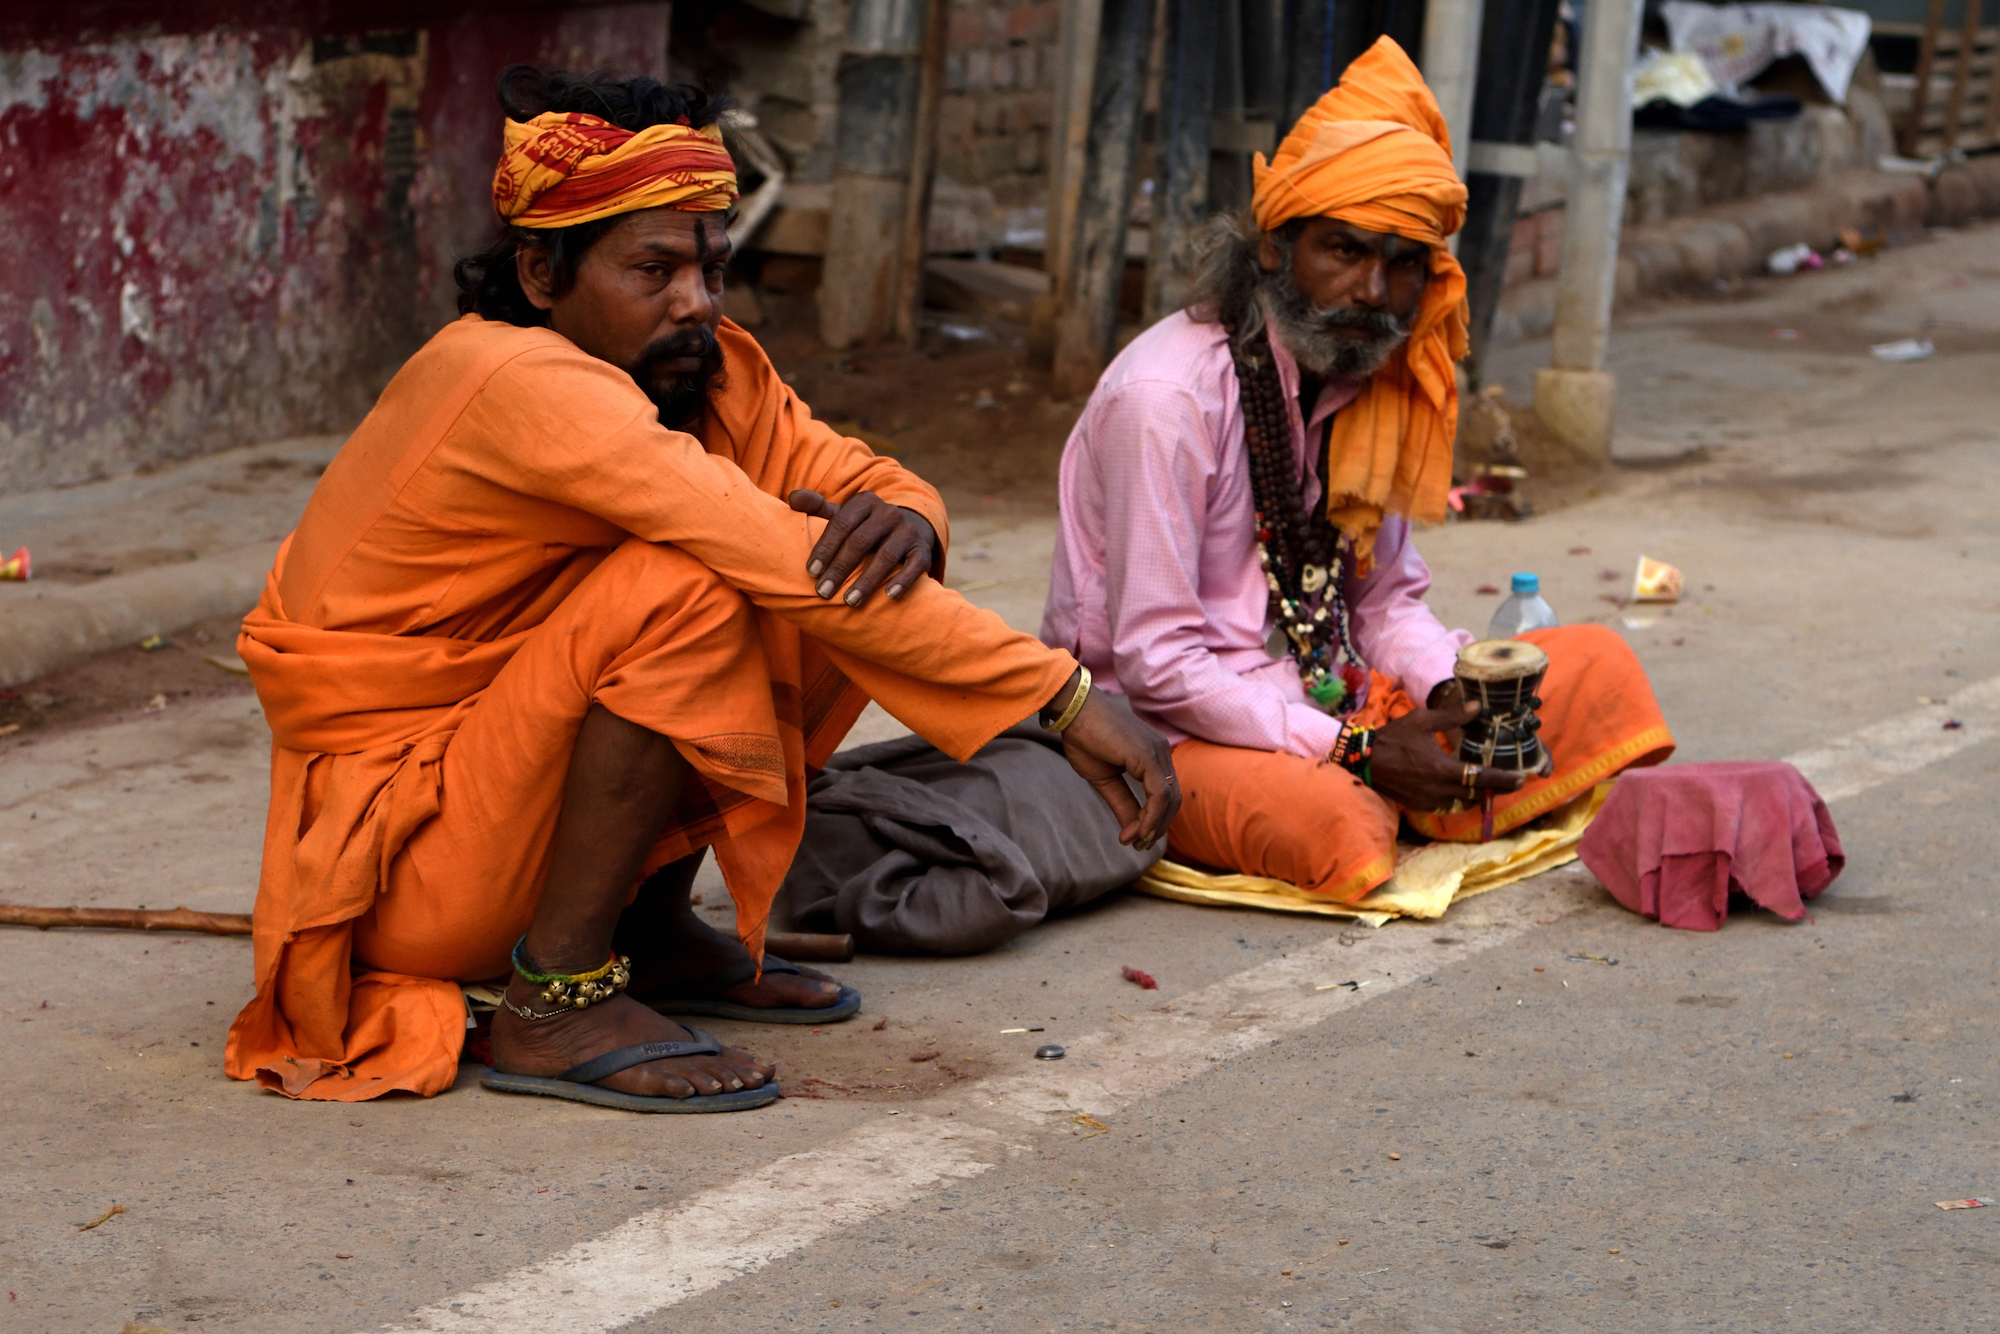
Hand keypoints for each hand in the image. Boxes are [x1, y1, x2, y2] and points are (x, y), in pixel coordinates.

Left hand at [788, 489, 938, 605]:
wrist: (908, 530)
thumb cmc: (864, 528)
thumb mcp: (843, 516)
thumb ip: (818, 508)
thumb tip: (793, 498)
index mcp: (865, 502)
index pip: (841, 524)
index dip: (825, 549)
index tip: (810, 573)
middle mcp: (888, 513)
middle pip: (860, 541)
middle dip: (839, 569)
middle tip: (823, 593)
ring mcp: (908, 531)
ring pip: (886, 556)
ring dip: (867, 581)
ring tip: (850, 601)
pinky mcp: (923, 551)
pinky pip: (915, 566)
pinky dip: (903, 580)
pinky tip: (889, 596)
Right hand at [1043, 673, 1179, 849]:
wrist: (1072, 711)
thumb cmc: (1084, 738)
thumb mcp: (1105, 779)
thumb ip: (1122, 803)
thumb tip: (1132, 832)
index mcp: (1153, 756)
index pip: (1165, 795)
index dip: (1153, 821)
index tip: (1132, 839)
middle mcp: (1161, 752)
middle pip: (1172, 800)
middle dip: (1157, 827)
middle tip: (1138, 846)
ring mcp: (1157, 752)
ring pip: (1168, 799)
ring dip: (1153, 826)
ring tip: (1134, 841)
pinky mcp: (1148, 755)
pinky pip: (1158, 794)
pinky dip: (1150, 816)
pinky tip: (1137, 831)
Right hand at [1366, 697, 1526, 812]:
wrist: (1365, 761)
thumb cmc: (1394, 738)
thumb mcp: (1422, 721)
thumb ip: (1452, 716)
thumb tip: (1477, 707)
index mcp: (1443, 768)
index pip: (1482, 777)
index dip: (1504, 779)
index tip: (1521, 778)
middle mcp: (1440, 789)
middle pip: (1477, 794)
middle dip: (1496, 789)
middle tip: (1510, 781)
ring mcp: (1430, 800)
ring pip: (1464, 803)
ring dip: (1477, 795)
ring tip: (1488, 785)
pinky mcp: (1421, 805)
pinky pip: (1448, 806)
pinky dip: (1459, 800)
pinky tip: (1462, 790)